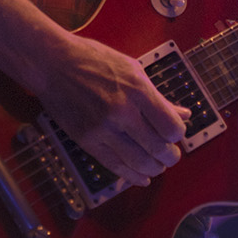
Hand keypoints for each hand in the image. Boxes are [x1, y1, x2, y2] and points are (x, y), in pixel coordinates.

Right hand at [36, 32, 187, 187]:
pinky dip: (132, 177)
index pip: (171, 127)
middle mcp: (122, 111)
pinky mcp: (87, 141)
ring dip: (154, 169)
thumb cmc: (93, 59)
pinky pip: (115, 166)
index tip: (175, 134)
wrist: (53, 64)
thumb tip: (184, 114)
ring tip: (157, 166)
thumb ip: (158, 96)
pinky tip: (142, 178)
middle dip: (170, 156)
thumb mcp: (132, 69)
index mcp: (137, 90)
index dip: (178, 135)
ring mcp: (103, 128)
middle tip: (171, 156)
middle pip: (159, 148)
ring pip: (139, 163)